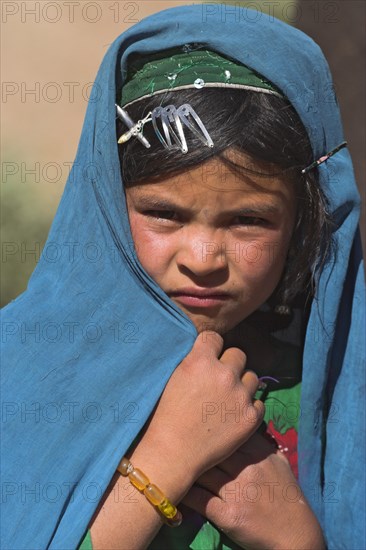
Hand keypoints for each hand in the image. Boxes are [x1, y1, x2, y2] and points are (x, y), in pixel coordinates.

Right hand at [130, 331, 263, 484]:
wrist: (170, 453)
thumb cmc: (163, 416)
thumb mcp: (171, 377)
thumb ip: (191, 361)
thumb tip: (204, 351)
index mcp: (200, 360)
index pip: (215, 338)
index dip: (211, 347)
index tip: (208, 357)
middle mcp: (223, 373)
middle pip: (238, 354)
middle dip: (230, 364)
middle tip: (219, 379)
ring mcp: (240, 395)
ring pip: (252, 377)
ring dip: (242, 384)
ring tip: (229, 398)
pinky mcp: (250, 417)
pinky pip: (259, 402)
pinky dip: (249, 407)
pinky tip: (235, 414)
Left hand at [182, 433, 325, 549]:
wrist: (295, 535)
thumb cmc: (287, 496)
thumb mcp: (280, 463)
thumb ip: (263, 443)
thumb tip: (245, 424)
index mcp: (260, 454)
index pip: (230, 432)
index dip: (210, 426)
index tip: (193, 420)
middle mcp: (248, 470)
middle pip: (213, 449)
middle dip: (194, 443)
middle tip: (174, 436)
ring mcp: (238, 492)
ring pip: (204, 472)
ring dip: (186, 465)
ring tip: (168, 457)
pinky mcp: (228, 515)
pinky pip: (200, 499)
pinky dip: (186, 492)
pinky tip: (175, 485)